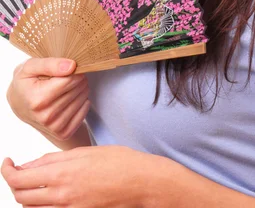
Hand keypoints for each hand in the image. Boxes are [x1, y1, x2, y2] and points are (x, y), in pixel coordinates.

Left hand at [1, 145, 167, 206]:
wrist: (142, 183)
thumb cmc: (120, 162)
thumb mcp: (85, 152)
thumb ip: (55, 159)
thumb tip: (31, 164)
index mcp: (63, 173)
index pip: (19, 178)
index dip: (7, 170)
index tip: (8, 162)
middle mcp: (62, 195)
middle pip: (20, 196)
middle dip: (13, 183)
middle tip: (16, 171)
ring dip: (26, 196)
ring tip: (32, 182)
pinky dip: (42, 206)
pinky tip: (48, 193)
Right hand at [6, 57, 89, 140]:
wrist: (20, 106)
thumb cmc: (26, 84)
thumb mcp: (29, 67)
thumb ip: (49, 64)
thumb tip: (71, 66)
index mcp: (37, 99)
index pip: (69, 80)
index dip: (74, 71)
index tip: (69, 68)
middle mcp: (46, 116)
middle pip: (77, 89)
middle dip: (78, 79)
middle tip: (69, 77)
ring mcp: (55, 127)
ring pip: (83, 99)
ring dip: (81, 89)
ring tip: (68, 87)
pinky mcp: (63, 133)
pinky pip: (84, 112)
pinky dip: (82, 102)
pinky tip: (71, 98)